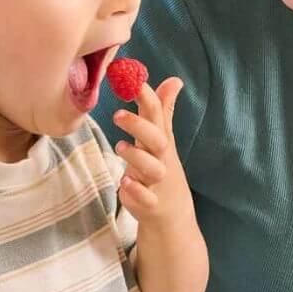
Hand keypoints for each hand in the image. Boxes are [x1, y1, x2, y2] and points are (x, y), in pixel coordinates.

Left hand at [112, 79, 191, 220]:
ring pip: (152, 169)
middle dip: (139, 125)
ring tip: (119, 147)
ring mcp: (156, 182)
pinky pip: (146, 199)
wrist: (173, 213)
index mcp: (160, 140)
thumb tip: (175, 80)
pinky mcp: (149, 204)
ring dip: (137, 157)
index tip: (132, 78)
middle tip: (117, 114)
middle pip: (157, 140)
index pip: (156, 114)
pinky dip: (137, 192)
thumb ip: (163, 110)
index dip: (145, 96)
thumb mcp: (163, 139)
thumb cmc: (161, 168)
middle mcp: (160, 159)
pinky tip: (125, 183)